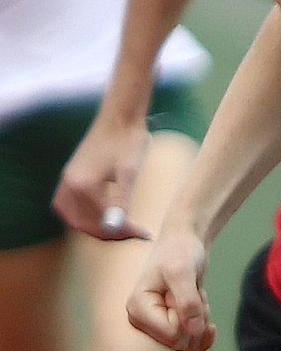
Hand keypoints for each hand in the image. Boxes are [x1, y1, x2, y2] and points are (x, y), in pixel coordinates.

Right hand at [52, 115, 151, 239]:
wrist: (121, 117)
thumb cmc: (128, 141)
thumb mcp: (128, 174)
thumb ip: (119, 201)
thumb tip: (114, 228)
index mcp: (80, 186)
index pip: (98, 224)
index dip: (122, 233)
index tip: (144, 234)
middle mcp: (68, 185)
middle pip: (84, 225)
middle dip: (110, 233)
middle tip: (136, 233)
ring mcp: (67, 181)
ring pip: (77, 219)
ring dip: (99, 227)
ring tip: (125, 228)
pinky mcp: (71, 177)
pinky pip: (74, 207)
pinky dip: (90, 216)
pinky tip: (110, 215)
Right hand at [126, 228, 215, 350]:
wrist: (185, 242)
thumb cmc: (179, 251)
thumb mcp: (182, 271)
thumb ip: (187, 301)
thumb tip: (194, 331)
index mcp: (138, 309)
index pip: (172, 334)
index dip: (189, 317)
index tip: (188, 291)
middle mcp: (143, 321)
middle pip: (181, 342)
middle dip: (196, 318)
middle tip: (194, 291)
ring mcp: (157, 325)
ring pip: (189, 342)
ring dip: (201, 319)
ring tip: (195, 295)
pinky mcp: (169, 326)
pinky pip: (192, 344)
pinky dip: (203, 328)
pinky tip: (204, 309)